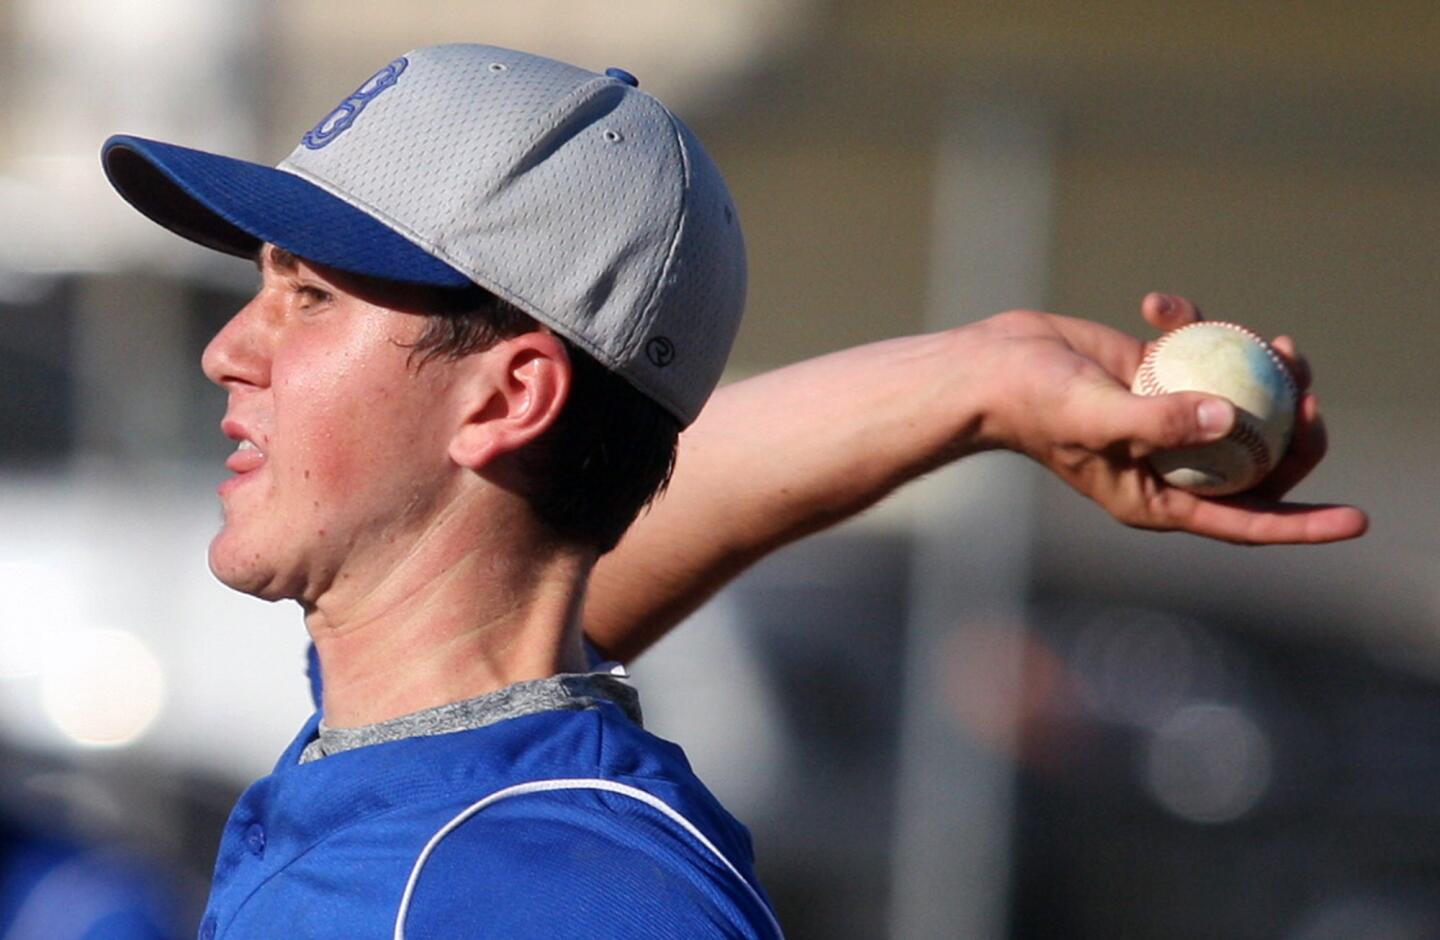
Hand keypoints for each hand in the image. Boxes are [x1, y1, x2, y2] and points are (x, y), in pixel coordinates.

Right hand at [964, 293, 1367, 543]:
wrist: (989, 368)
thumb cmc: (1031, 405)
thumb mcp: (1096, 416)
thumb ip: (1160, 421)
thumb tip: (1230, 419)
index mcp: (1159, 497)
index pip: (1246, 519)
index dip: (1305, 523)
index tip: (1356, 519)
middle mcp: (1170, 464)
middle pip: (1260, 459)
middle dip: (1298, 428)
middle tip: (1308, 386)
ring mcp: (1166, 419)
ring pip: (1244, 403)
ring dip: (1268, 371)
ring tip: (1278, 339)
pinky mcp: (1156, 375)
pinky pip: (1201, 355)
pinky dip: (1194, 324)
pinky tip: (1160, 302)